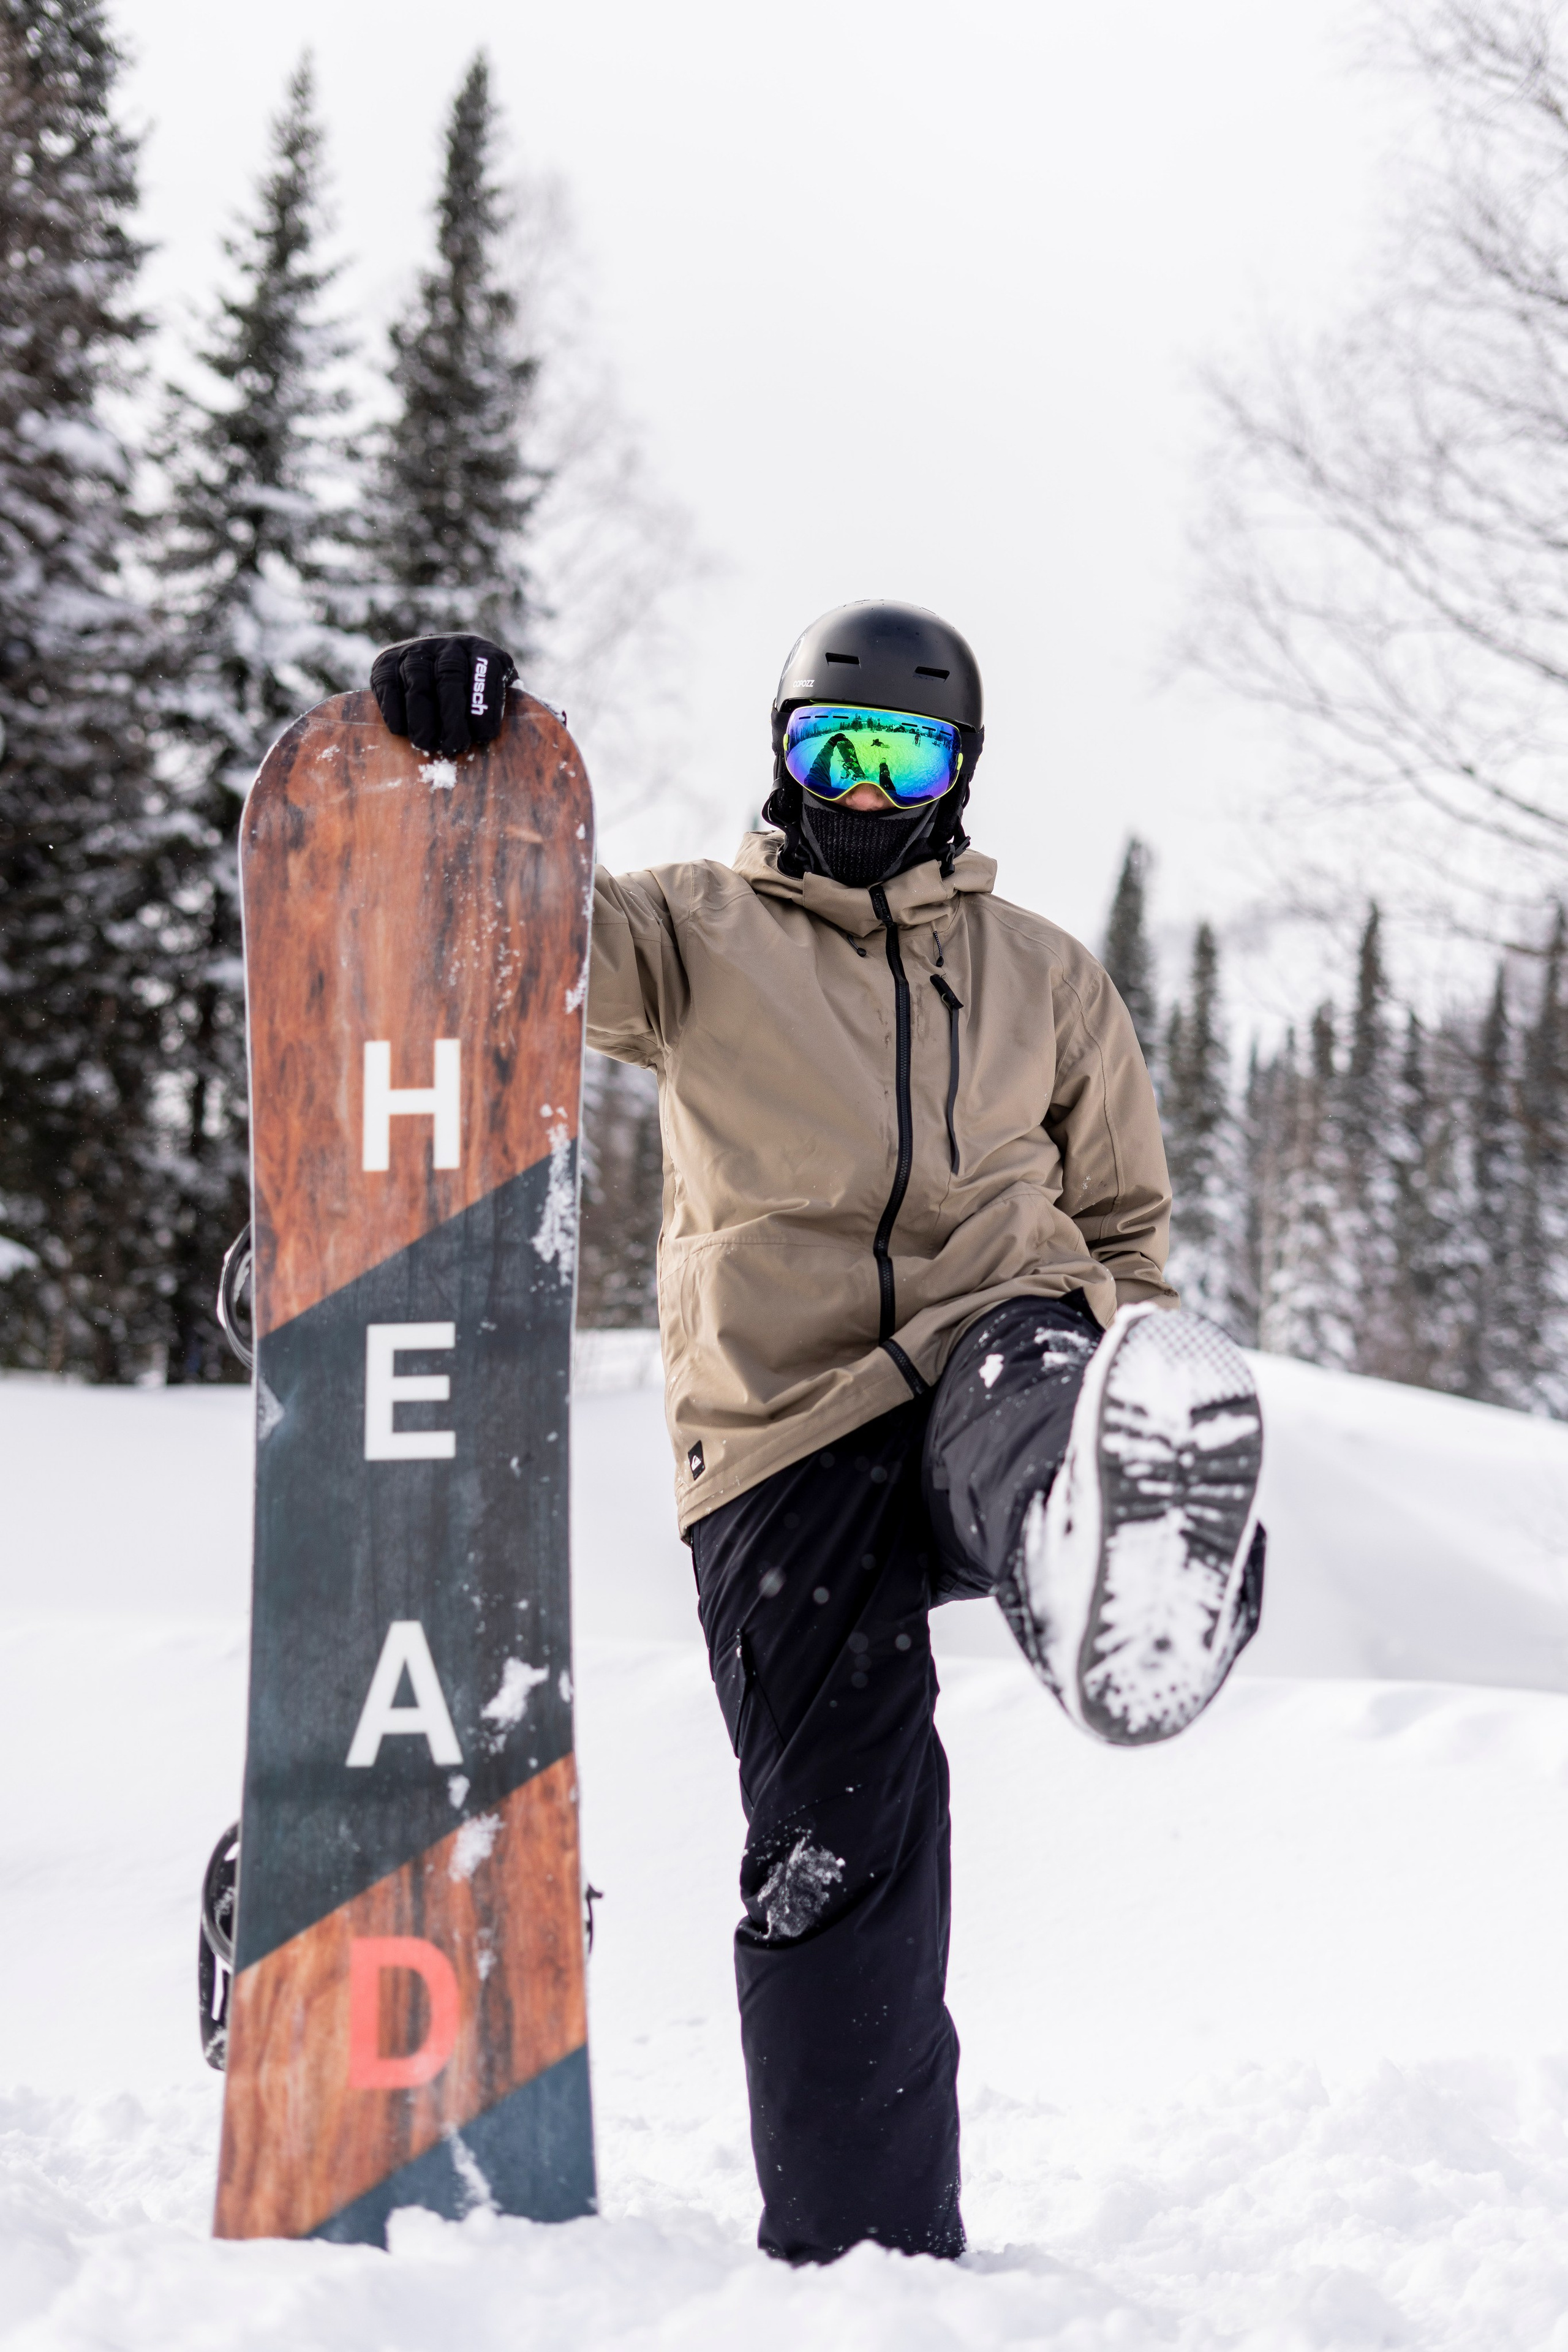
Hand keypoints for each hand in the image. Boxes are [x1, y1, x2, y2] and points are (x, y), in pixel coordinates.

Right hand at [370, 634, 517, 757]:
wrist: (430, 664)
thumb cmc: (471, 694)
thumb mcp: (494, 694)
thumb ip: (499, 708)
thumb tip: (505, 738)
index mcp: (482, 651)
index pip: (486, 669)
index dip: (484, 704)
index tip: (484, 737)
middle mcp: (449, 644)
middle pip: (450, 677)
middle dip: (452, 716)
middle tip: (454, 746)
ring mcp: (416, 649)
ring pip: (418, 682)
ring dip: (422, 717)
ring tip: (427, 744)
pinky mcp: (387, 659)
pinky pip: (389, 684)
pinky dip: (394, 709)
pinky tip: (401, 731)